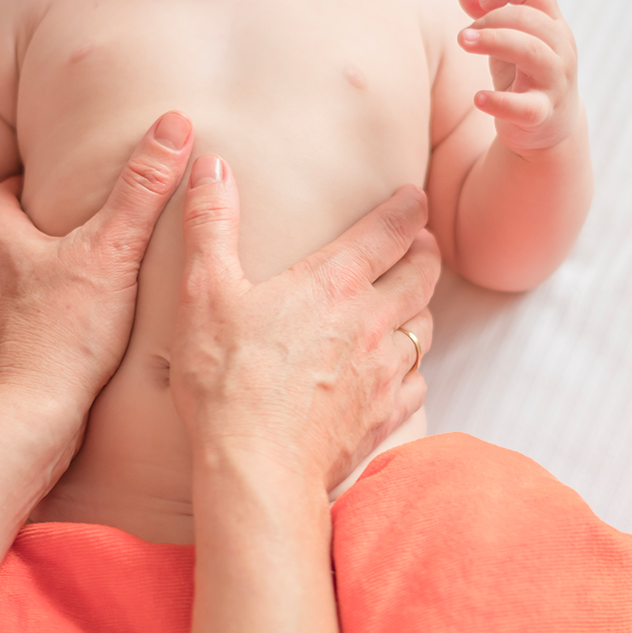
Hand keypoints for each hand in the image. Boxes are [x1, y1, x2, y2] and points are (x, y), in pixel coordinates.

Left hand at [0, 111, 193, 414]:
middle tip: (75, 227)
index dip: (31, 182)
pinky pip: (5, 320)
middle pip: (1, 233)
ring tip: (72, 275)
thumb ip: (143, 188)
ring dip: (29, 273)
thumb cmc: (66, 333)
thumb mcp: (114, 250)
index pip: (4, 190)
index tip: (64, 183)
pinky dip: (29, 315)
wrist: (28, 415)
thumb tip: (173, 124)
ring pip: (0, 278)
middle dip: (34, 227)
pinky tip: (64, 326)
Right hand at [170, 155, 439, 491]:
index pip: (391, 230)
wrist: (258, 468)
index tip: (414, 198)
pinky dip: (413, 369)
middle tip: (421, 244)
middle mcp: (372, 320)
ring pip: (426, 326)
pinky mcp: (386, 414)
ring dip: (420, 308)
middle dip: (426, 253)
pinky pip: (418, 382)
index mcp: (334, 283)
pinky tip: (398, 371)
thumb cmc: (226, 379)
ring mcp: (386, 370)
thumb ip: (210, 224)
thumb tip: (210, 164)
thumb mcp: (204, 293)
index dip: (408, 208)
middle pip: (423, 274)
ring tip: (408, 303)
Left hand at [457, 0, 579, 154]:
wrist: (549, 127)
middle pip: (530, 19)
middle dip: (491, 20)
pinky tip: (478, 98)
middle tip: (464, 35)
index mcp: (553, 27)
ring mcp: (555, 82)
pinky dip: (499, 102)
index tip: (482, 3)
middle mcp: (561, 50)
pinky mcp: (543, 114)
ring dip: (494, 42)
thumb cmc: (523, 74)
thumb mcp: (506, 42)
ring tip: (464, 42)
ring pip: (531, 52)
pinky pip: (524, 106)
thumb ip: (486, 15)